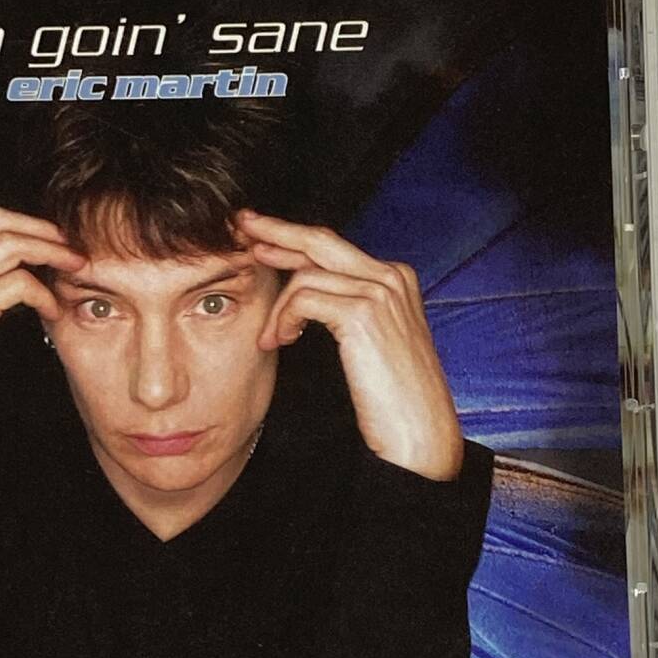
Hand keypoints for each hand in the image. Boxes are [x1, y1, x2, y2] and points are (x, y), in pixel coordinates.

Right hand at [0, 207, 84, 481]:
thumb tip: (3, 298)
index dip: (24, 232)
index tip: (53, 249)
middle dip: (42, 228)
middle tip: (73, 247)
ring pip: (10, 243)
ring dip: (52, 251)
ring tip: (77, 268)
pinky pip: (17, 282)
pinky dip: (43, 292)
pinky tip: (53, 312)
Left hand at [237, 209, 463, 480]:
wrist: (418, 432)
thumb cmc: (391, 397)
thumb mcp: (369, 342)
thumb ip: (344, 308)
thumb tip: (299, 292)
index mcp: (395, 278)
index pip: (332, 245)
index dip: (292, 238)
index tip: (259, 235)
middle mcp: (391, 276)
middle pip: (319, 239)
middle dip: (274, 230)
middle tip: (239, 225)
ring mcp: (380, 291)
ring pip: (304, 276)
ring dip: (276, 308)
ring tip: (270, 339)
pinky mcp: (363, 313)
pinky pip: (303, 300)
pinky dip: (283, 319)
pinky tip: (278, 342)